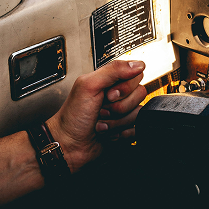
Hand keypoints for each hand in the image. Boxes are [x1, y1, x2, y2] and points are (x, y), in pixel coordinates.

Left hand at [43, 57, 148, 171]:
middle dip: (118, 107)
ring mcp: (122, 113)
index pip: (135, 75)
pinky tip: (108, 133)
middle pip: (140, 95)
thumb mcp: (88, 86)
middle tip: (102, 109)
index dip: (124, 87)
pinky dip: (121, 133)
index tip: (108, 94)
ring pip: (138, 114)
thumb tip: (137, 64)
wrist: (69, 144)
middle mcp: (117, 96)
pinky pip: (137, 129)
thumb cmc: (72, 116)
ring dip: (117, 122)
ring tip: (101, 122)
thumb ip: (113, 71)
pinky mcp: (125, 129)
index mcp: (108, 81)